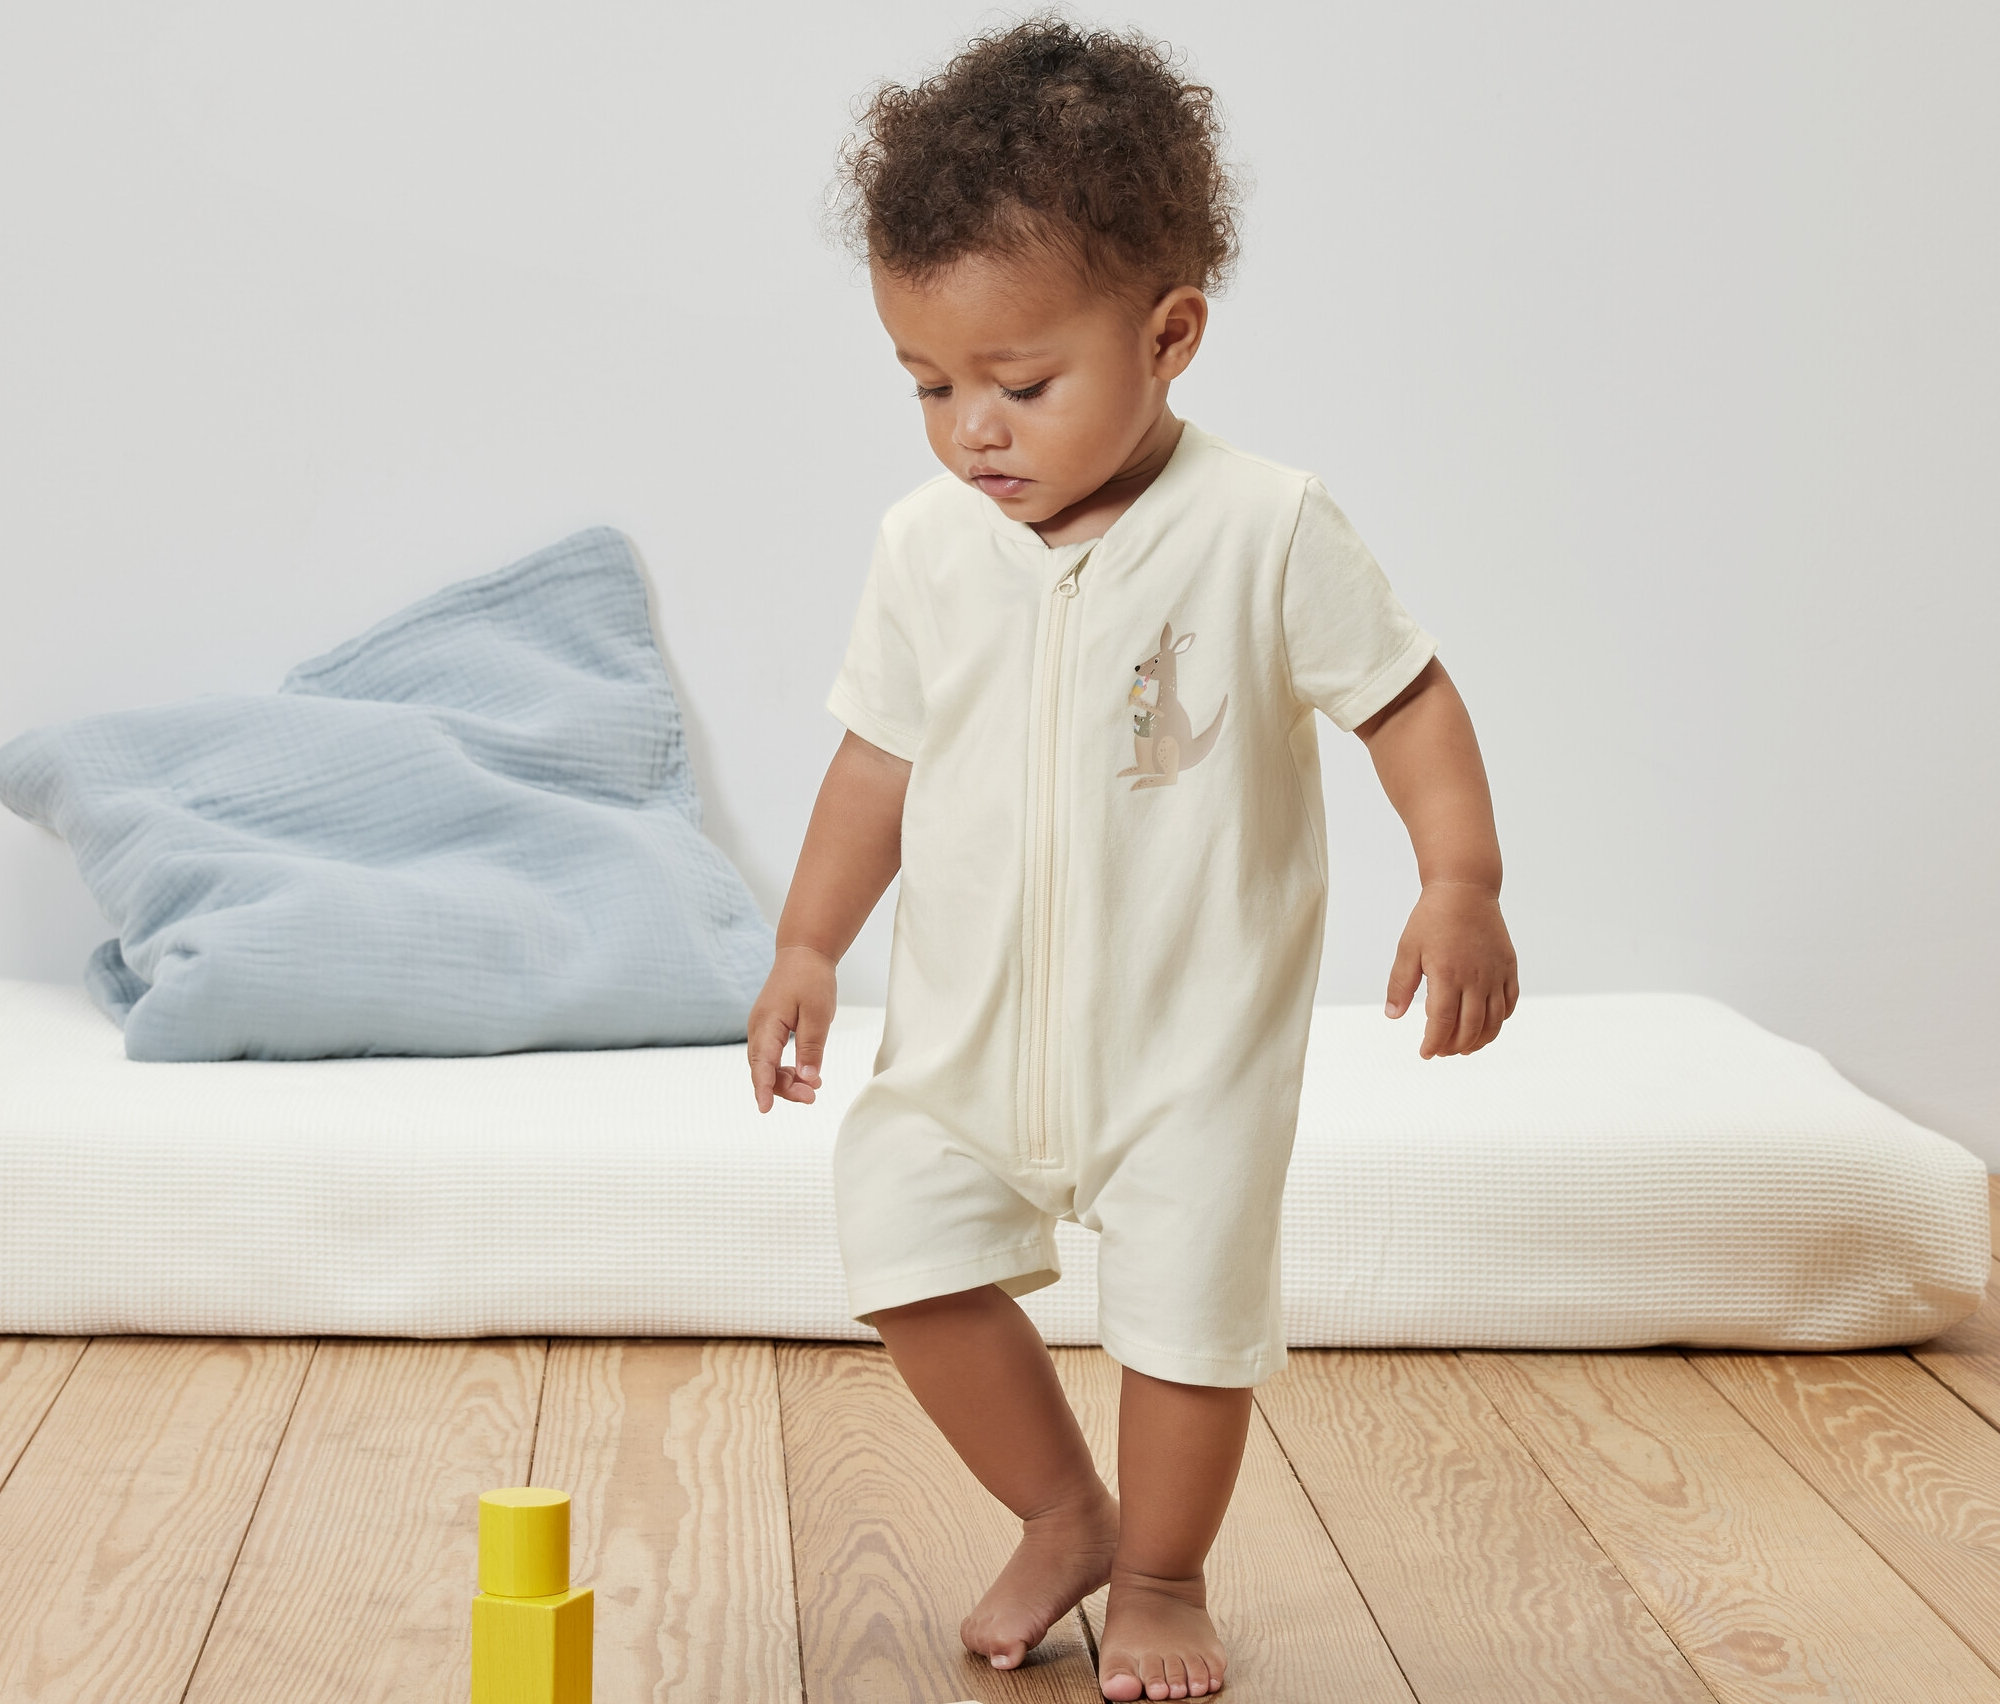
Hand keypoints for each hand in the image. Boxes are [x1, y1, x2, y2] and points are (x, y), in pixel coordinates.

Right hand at [747, 944, 836, 1111]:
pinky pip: (772, 1056)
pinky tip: (807, 1075)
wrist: (803, 954)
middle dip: (784, 1088)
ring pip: (767, 1066)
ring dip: (786, 1081)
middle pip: (763, 1070)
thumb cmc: (811, 979)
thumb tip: (808, 1078)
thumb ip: (811, 1047)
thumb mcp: (818, 1014)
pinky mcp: (769, 1029)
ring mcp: (761, 1029)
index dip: (763, 1088)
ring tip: (813, 1089)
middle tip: (811, 1097)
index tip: (765, 1109)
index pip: (762, 1064)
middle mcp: (758, 1029)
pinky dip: (786, 1069)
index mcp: (767, 1024)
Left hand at [1385, 881, 1518, 1057]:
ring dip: (1480, 1040)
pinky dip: (1500, 1020)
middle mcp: (1476, 978)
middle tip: (1443, 1052)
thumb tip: (1393, 1015)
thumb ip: (1400, 984)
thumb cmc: (1432, 917)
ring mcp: (1495, 973)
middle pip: (1470, 1027)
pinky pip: (1510, 1002)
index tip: (1426, 1052)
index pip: (1442, 1022)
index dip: (1434, 1042)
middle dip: (1455, 1046)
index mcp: (1447, 975)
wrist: (1465, 890)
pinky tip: (1487, 1026)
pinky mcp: (1508, 967)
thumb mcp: (1407, 949)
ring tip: (1465, 1048)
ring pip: (1494, 1021)